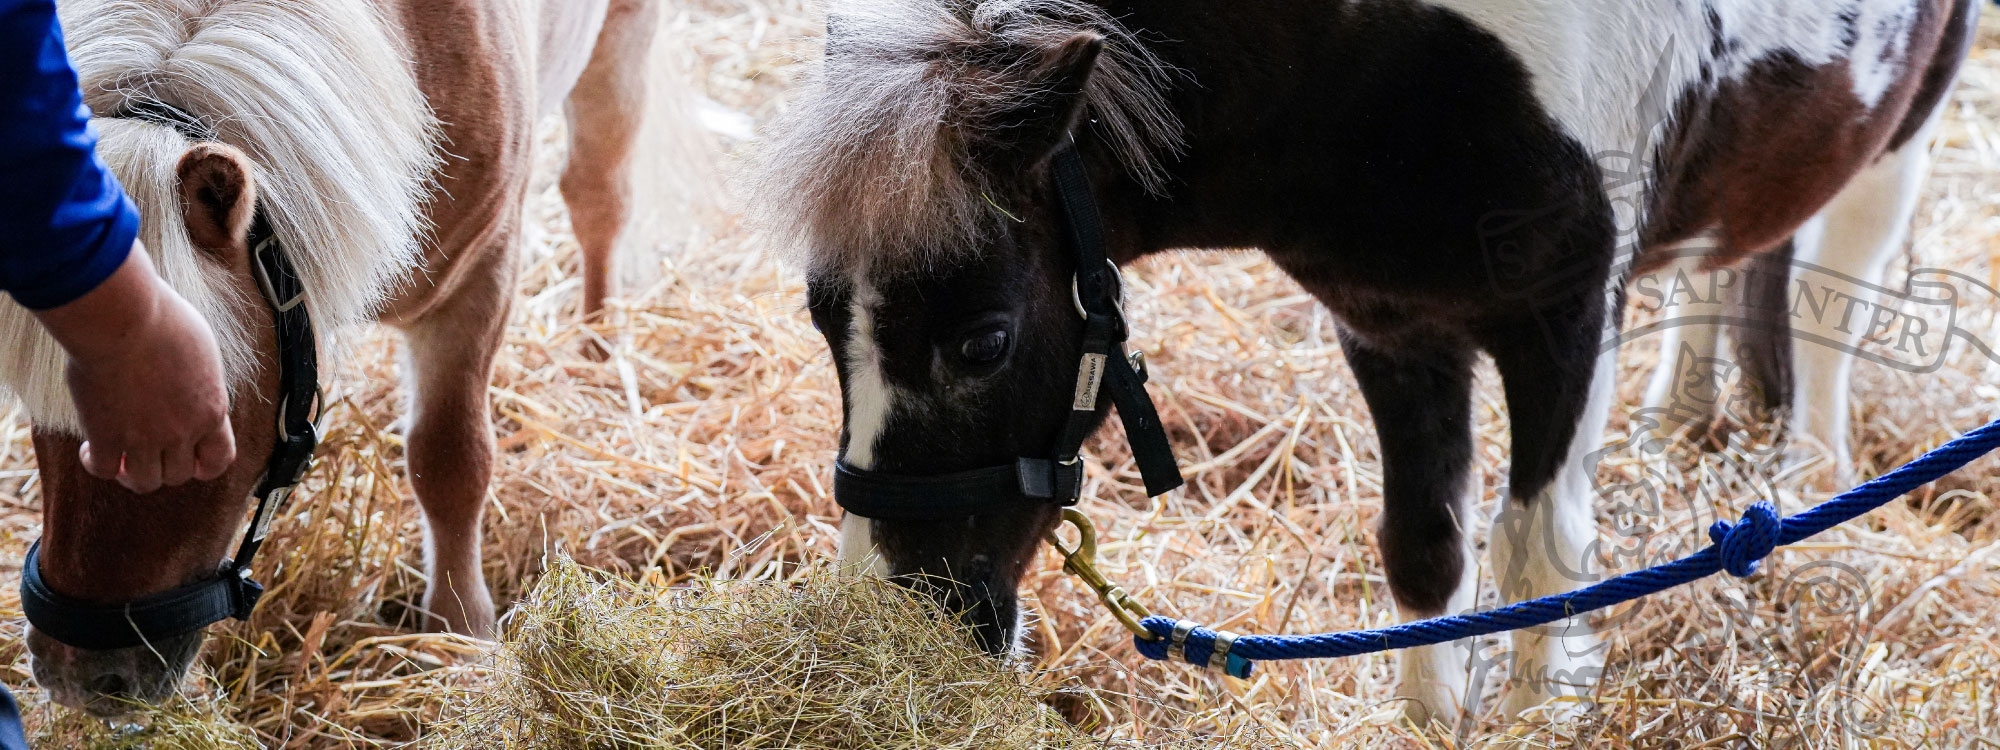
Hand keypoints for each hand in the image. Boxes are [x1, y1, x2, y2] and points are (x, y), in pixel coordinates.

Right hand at [33, 245, 235, 491]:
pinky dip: (96, 464)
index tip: (188, 458)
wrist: (123, 319)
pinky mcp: (107, 436)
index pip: (220, 459)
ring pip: (144, 482)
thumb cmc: (161, 321)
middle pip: (179, 475)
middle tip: (145, 450)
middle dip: (163, 466)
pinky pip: (104, 470)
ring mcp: (146, 438)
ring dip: (131, 474)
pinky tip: (89, 448)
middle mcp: (183, 431)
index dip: (203, 466)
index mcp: (212, 410)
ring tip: (120, 456)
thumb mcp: (201, 350)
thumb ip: (200, 381)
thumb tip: (194, 385)